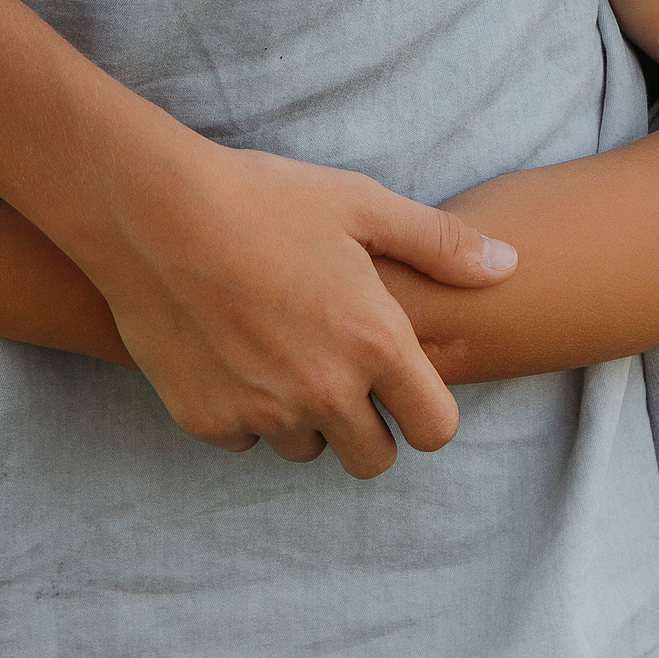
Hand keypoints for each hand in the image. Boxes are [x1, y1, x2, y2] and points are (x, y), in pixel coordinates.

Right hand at [84, 139, 508, 474]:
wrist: (150, 211)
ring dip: (307, 420)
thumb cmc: (264, 197)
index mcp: (375, 343)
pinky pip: (245, 439)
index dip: (427, 412)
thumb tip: (508, 266)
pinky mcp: (206, 419)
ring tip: (287, 356)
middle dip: (371, 429)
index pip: (434, 429)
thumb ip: (441, 245)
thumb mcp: (362, 205)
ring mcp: (262, 411)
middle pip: (373, 460)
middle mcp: (324, 391)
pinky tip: (235, 357)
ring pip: (306, 450)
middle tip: (349, 380)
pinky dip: (246, 412)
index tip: (407, 388)